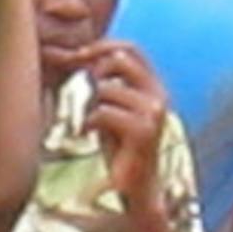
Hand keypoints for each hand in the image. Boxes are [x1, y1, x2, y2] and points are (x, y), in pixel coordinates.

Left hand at [80, 39, 173, 204]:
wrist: (135, 185)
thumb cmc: (119, 145)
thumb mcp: (111, 106)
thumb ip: (103, 81)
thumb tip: (74, 54)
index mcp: (153, 85)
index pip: (131, 48)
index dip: (102, 46)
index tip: (77, 56)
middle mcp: (159, 94)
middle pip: (120, 60)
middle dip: (94, 71)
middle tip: (82, 90)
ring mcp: (153, 112)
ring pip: (107, 89)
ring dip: (89, 104)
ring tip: (88, 121)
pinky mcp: (144, 131)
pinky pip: (104, 112)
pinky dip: (89, 121)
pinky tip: (87, 133)